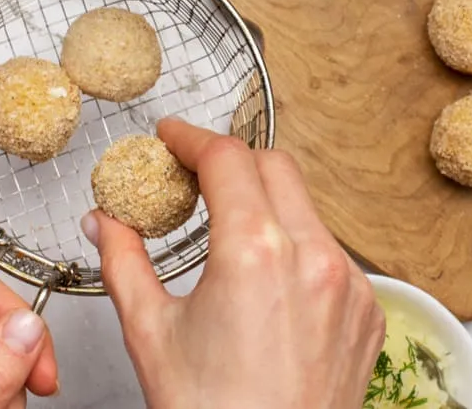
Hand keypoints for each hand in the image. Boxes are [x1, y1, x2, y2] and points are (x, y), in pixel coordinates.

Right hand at [80, 118, 385, 408]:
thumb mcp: (151, 333)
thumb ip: (124, 263)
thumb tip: (104, 224)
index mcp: (254, 252)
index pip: (227, 158)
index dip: (192, 137)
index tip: (171, 138)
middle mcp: (313, 257)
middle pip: (275, 167)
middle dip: (232, 162)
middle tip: (194, 177)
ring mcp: (349, 284)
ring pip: (308, 210)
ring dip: (268, 206)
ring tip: (228, 236)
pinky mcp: (367, 311)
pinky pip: (333, 254)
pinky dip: (298, 249)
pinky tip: (268, 282)